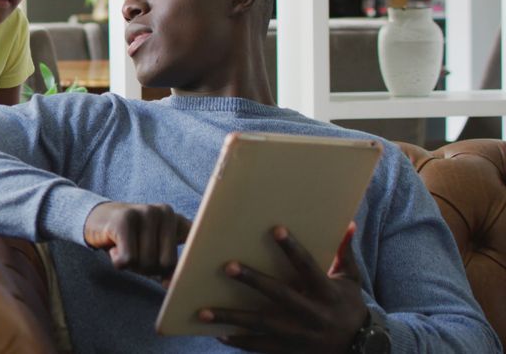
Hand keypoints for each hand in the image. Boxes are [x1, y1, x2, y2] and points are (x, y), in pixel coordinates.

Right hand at [83, 202, 191, 278]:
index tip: (187, 277)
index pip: (192, 249)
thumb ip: (169, 265)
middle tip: (137, 256)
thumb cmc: (132, 239)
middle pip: (165, 263)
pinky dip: (119, 262)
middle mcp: (165, 212)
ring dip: (132, 265)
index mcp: (177, 220)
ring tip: (125, 249)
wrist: (98, 217)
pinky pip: (128, 258)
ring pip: (145, 262)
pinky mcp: (124, 219)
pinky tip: (115, 249)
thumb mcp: (156, 246)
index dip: (188, 268)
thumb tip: (170, 286)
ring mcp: (145, 212)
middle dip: (149, 268)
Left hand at [199, 222, 368, 352]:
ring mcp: (299, 335)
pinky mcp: (290, 351)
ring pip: (261, 325)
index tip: (276, 229)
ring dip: (232, 318)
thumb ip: (345, 253)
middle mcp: (312, 314)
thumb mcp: (351, 280)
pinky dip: (239, 341)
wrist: (361, 348)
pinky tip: (218, 334)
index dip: (293, 248)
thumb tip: (349, 223)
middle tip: (227, 266)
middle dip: (253, 280)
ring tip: (203, 311)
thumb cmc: (350, 307)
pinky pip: (260, 347)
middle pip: (279, 295)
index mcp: (327, 292)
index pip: (308, 266)